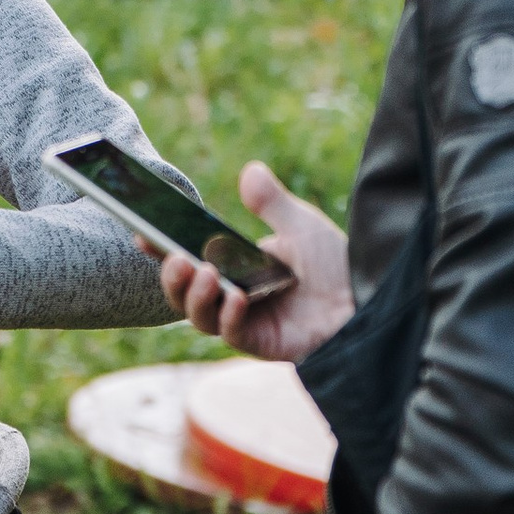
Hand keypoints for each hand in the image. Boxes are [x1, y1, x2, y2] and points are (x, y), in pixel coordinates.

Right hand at [153, 159, 352, 362]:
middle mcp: (232, 297)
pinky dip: (229, 316)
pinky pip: (232, 334)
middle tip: (176, 258)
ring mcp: (245, 322)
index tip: (142, 233)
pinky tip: (237, 298)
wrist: (371, 299)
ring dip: (195, 296)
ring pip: (199, 317)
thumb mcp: (301, 226)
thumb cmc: (338, 267)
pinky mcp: (261, 343)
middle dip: (172, 278)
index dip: (161, 250)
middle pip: (182, 294)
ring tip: (204, 273)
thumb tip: (250, 170)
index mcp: (235, 269)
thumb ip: (272, 203)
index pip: (188, 260)